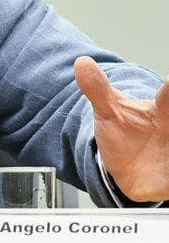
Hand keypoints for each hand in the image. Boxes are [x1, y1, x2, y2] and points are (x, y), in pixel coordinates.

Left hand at [74, 55, 168, 201]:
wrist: (125, 167)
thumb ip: (97, 88)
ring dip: (168, 156)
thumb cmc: (123, 133)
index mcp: (163, 110)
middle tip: (164, 130)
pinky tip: (161, 178)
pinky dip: (166, 180)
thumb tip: (81, 62)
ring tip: (162, 153)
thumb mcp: (108, 110)